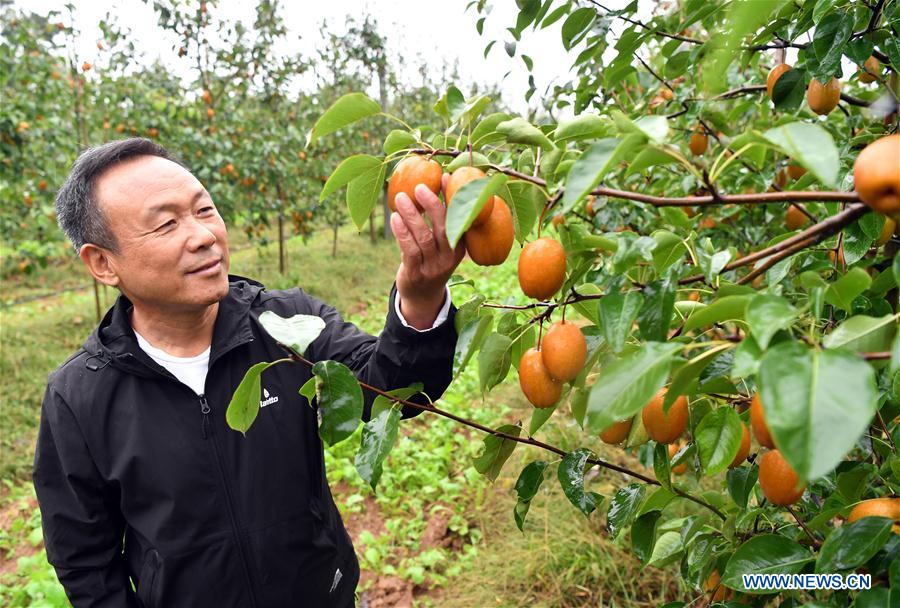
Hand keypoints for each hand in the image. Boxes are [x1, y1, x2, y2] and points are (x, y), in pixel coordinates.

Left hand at [390, 174, 465, 328]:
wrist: (422, 295)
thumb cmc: (431, 259)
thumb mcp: (443, 242)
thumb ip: (442, 216)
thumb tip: (442, 178)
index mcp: (461, 246)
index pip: (459, 219)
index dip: (452, 197)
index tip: (444, 176)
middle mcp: (450, 257)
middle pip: (444, 228)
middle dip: (432, 205)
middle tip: (420, 187)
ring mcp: (433, 267)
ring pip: (424, 237)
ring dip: (412, 216)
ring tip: (400, 198)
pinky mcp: (416, 274)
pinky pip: (409, 250)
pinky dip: (402, 232)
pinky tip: (395, 218)